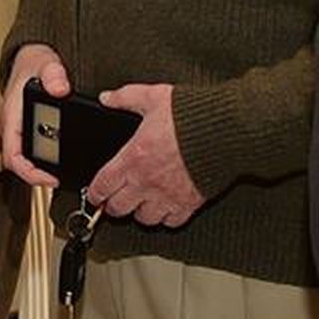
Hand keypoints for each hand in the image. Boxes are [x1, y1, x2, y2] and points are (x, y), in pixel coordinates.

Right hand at [1, 43, 69, 186]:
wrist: (29, 59)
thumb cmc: (31, 64)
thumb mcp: (45, 63)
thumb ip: (53, 74)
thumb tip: (60, 89)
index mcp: (11, 117)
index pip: (12, 156)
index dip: (29, 173)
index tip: (48, 178)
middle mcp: (12, 127)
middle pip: (19, 163)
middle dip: (38, 175)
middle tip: (60, 179)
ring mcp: (19, 130)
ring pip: (25, 158)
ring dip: (41, 167)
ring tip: (63, 171)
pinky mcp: (27, 130)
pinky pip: (32, 150)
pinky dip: (46, 158)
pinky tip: (61, 158)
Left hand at [86, 82, 204, 226]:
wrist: (225, 131)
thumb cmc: (190, 115)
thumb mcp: (152, 97)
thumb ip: (125, 98)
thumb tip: (107, 98)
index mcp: (133, 158)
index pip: (103, 185)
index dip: (94, 193)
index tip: (94, 194)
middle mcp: (147, 181)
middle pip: (118, 208)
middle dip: (112, 204)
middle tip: (113, 199)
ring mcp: (168, 195)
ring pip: (144, 219)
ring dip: (139, 212)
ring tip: (140, 203)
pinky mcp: (189, 203)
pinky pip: (172, 222)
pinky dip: (167, 218)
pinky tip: (166, 207)